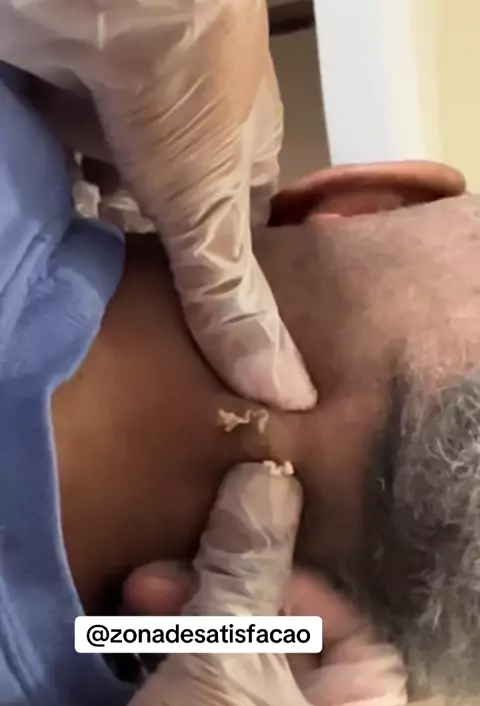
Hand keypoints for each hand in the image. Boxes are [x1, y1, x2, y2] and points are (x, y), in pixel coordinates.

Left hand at [2, 0, 315, 409]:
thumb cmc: (182, 83)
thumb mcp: (211, 204)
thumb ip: (231, 297)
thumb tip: (289, 395)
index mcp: (233, 153)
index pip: (234, 237)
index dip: (223, 291)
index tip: (205, 359)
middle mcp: (175, 138)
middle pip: (164, 223)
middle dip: (148, 278)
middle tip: (137, 356)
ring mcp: (110, 119)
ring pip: (100, 199)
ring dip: (89, 247)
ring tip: (85, 329)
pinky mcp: (50, 109)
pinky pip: (49, 171)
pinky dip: (44, 209)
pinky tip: (37, 264)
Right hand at [5, 465, 410, 705]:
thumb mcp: (229, 655)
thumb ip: (249, 564)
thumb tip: (269, 476)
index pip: (348, 624)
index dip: (290, 582)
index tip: (234, 556)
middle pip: (286, 635)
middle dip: (221, 594)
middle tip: (163, 575)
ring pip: (241, 656)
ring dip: (190, 615)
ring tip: (139, 595)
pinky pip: (210, 687)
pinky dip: (178, 653)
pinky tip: (139, 625)